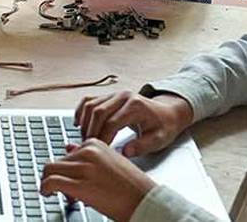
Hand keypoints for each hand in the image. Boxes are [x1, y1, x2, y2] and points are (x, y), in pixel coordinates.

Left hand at [41, 139, 155, 221]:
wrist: (146, 201)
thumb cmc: (132, 186)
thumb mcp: (110, 162)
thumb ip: (88, 154)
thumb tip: (68, 147)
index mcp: (96, 144)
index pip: (68, 152)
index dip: (67, 168)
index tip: (73, 179)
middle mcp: (88, 152)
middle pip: (57, 161)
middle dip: (59, 176)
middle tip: (67, 190)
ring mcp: (83, 168)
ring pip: (49, 169)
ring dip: (50, 182)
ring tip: (59, 193)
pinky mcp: (79, 185)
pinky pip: (50, 182)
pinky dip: (45, 188)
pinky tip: (48, 194)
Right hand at [76, 91, 193, 156]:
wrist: (167, 112)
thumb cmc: (163, 126)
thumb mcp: (159, 139)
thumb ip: (142, 146)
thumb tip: (124, 152)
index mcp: (135, 106)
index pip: (112, 123)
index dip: (103, 138)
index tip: (100, 151)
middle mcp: (123, 96)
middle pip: (98, 112)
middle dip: (91, 131)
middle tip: (88, 146)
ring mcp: (115, 94)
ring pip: (91, 105)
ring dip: (84, 123)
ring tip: (84, 139)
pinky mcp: (109, 96)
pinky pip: (89, 100)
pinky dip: (81, 111)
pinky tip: (79, 124)